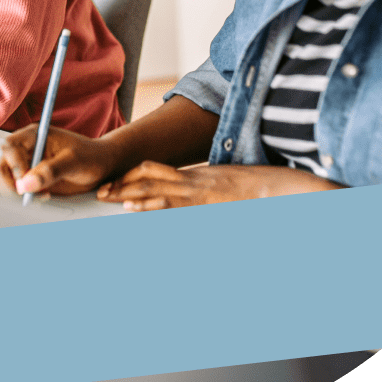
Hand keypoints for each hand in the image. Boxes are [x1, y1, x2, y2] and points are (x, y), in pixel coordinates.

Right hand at [0, 126, 123, 197]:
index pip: (10, 147)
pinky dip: (23, 199)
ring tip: (42, 196)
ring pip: (4, 182)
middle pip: (1, 167)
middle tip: (28, 196)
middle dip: (10, 184)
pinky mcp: (30, 182)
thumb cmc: (90, 156)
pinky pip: (16, 192)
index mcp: (33, 136)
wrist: (101, 165)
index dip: (13, 164)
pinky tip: (43, 197)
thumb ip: (50, 171)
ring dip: (16, 194)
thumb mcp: (73, 161)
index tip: (25, 180)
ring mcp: (26, 167)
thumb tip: (25, 184)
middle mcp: (25, 150)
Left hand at [97, 161, 341, 210]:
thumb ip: (207, 194)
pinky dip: (153, 206)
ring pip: (156, 188)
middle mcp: (194, 179)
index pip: (157, 172)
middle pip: (149, 177)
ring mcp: (200, 190)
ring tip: (109, 198)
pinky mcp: (206, 201)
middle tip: (100, 192)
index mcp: (197, 176)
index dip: (133, 178)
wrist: (280, 187)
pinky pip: (174, 203)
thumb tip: (194, 205)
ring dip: (130, 193)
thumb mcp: (226, 189)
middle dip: (123, 185)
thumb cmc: (256, 191)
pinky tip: (137, 209)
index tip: (115, 185)